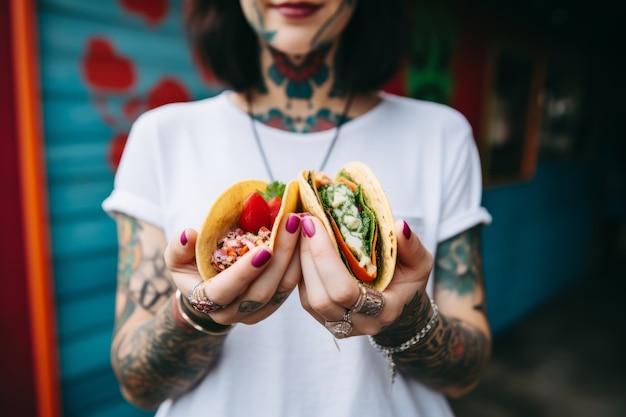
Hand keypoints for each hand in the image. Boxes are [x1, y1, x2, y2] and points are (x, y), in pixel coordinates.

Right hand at [164, 213, 302, 324]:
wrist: (209, 289)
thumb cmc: (192, 267)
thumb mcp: (177, 256)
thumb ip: (178, 248)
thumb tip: (188, 234)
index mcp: (207, 301)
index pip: (224, 291)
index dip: (243, 272)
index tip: (264, 250)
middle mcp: (232, 312)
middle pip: (261, 290)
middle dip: (280, 255)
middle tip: (291, 222)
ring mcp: (256, 312)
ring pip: (281, 289)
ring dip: (295, 256)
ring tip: (302, 225)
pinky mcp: (274, 304)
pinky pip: (291, 286)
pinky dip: (301, 262)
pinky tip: (306, 238)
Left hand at [298, 215, 432, 336]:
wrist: (400, 305)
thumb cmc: (408, 280)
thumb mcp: (419, 262)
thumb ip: (411, 246)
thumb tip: (399, 225)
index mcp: (383, 311)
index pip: (345, 291)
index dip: (325, 257)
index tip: (316, 223)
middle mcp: (359, 323)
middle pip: (321, 297)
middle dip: (308, 256)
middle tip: (305, 221)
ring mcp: (339, 325)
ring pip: (308, 299)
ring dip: (301, 262)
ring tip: (301, 230)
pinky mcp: (323, 318)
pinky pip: (304, 298)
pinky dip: (300, 270)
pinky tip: (302, 245)